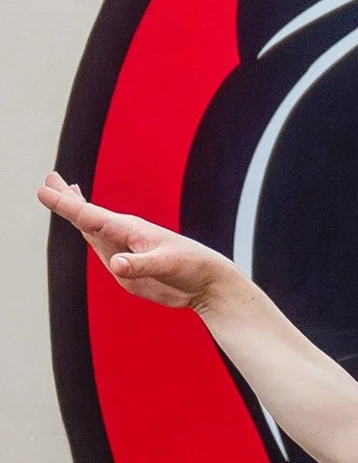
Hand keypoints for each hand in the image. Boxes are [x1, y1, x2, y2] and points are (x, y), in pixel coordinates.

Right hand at [40, 174, 233, 311]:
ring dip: (75, 211)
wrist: (207, 282)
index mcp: (130, 230)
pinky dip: (89, 233)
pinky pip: (102, 247)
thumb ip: (140, 265)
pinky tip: (85, 225)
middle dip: (67, 198)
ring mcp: (123, 251)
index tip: (44, 189)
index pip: (90, 216)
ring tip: (60, 192)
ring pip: (92, 228)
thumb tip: (116, 263)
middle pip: (88, 215)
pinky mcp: (126, 267)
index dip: (65, 204)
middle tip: (48, 180)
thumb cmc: (192, 267)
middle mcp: (123, 237)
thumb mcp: (167, 266)